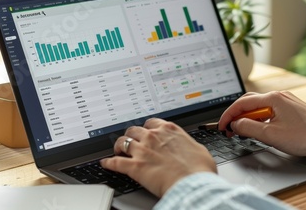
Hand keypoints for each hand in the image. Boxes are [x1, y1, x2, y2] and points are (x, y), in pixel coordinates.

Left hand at [100, 118, 216, 196]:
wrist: (193, 184)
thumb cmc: (199, 169)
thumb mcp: (198, 149)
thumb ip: (188, 144)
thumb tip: (189, 147)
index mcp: (169, 130)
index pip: (151, 122)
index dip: (147, 128)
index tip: (145, 131)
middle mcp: (153, 136)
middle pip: (134, 130)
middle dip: (131, 135)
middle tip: (131, 141)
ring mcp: (143, 150)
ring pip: (122, 142)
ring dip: (119, 146)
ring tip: (117, 150)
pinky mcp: (135, 167)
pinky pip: (116, 162)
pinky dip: (109, 163)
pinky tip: (106, 163)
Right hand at [219, 91, 305, 158]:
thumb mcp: (271, 135)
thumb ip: (248, 128)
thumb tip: (235, 124)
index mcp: (273, 98)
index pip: (242, 103)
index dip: (228, 115)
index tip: (222, 125)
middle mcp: (280, 96)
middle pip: (250, 102)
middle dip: (237, 114)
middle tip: (229, 128)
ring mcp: (287, 102)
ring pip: (261, 107)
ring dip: (249, 118)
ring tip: (243, 131)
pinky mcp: (293, 110)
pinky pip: (271, 111)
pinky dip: (260, 119)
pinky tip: (260, 130)